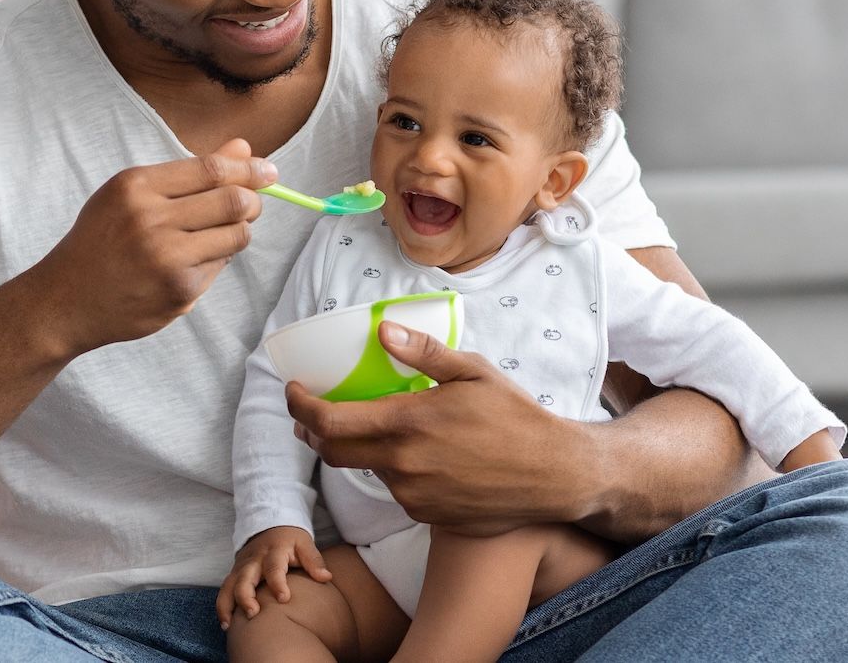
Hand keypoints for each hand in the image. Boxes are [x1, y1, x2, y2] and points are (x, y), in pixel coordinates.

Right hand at [28, 138, 275, 357]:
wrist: (65, 300)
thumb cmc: (101, 241)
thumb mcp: (131, 195)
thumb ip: (189, 172)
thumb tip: (243, 147)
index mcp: (135, 186)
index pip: (211, 169)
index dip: (248, 168)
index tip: (267, 170)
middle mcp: (150, 218)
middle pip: (233, 200)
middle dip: (253, 200)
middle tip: (252, 203)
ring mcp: (166, 257)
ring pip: (236, 234)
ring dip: (238, 232)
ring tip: (217, 233)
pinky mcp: (179, 290)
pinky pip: (220, 266)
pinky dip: (216, 260)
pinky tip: (190, 263)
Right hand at [216, 526, 331, 628]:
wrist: (269, 526)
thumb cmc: (290, 540)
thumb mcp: (304, 544)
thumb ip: (314, 561)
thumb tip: (326, 577)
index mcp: (273, 552)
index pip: (273, 568)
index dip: (277, 583)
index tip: (284, 599)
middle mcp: (254, 560)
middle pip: (244, 578)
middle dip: (245, 596)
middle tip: (253, 614)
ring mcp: (241, 567)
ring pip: (229, 586)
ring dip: (227, 605)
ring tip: (229, 626)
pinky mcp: (235, 574)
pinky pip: (224, 590)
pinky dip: (222, 607)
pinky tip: (226, 625)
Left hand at [287, 322, 596, 536]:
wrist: (554, 475)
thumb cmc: (516, 417)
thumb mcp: (474, 372)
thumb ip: (424, 353)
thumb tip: (383, 331)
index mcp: (408, 423)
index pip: (329, 421)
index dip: (300, 406)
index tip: (293, 391)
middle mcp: (402, 463)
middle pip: (332, 452)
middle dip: (313, 431)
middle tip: (313, 413)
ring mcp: (412, 494)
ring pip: (368, 470)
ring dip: (363, 450)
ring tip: (384, 429)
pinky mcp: (425, 515)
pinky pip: (396, 490)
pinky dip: (395, 469)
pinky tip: (421, 456)